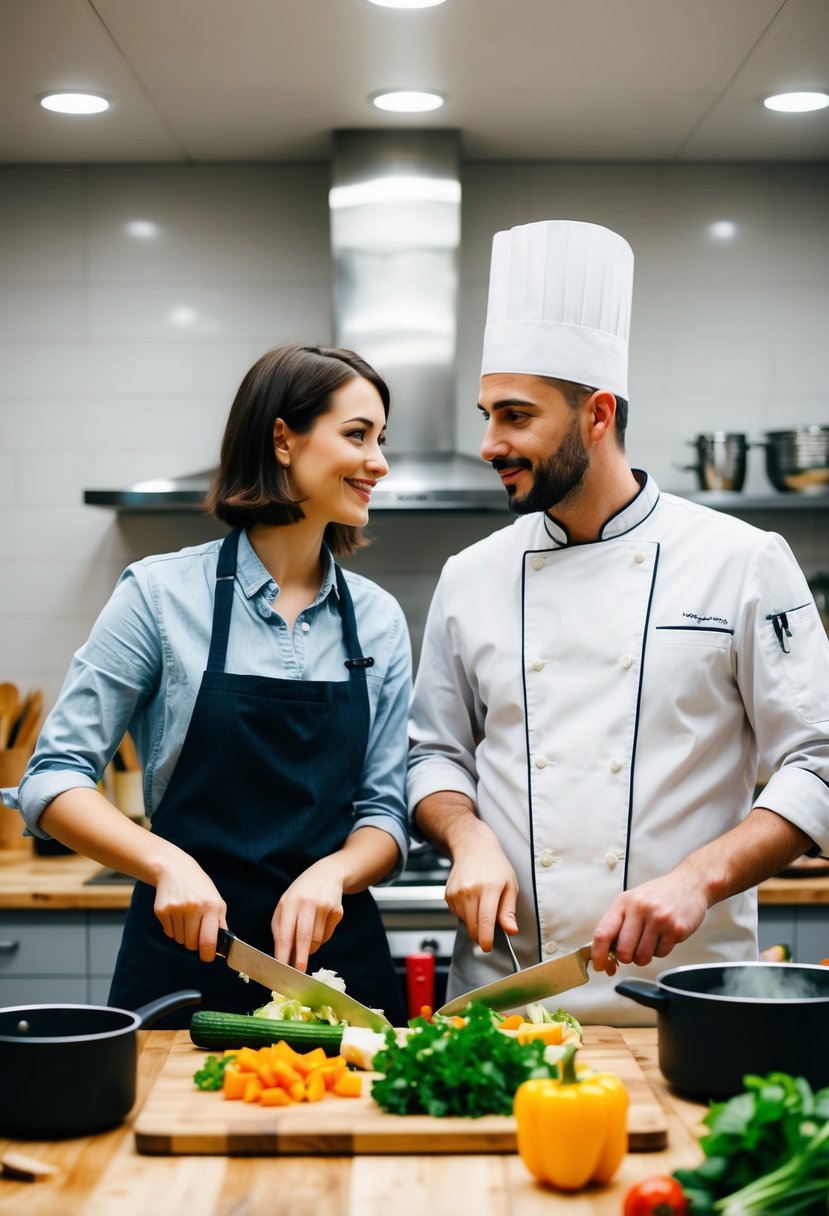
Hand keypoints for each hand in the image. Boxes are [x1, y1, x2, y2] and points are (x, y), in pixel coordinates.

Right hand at [153, 855, 226, 962]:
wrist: (175, 870)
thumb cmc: (200, 888)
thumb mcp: (217, 900)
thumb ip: (220, 923)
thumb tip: (224, 946)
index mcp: (211, 906)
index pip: (208, 941)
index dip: (207, 955)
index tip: (207, 957)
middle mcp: (193, 907)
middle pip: (192, 944)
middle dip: (194, 943)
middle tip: (196, 929)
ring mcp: (176, 909)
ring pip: (180, 940)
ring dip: (183, 935)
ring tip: (186, 918)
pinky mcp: (162, 910)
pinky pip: (169, 933)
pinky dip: (173, 929)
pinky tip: (176, 914)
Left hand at [271, 857, 345, 971]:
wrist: (327, 874)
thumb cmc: (300, 893)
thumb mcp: (285, 904)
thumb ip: (280, 928)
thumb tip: (282, 956)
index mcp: (290, 902)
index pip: (285, 933)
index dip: (283, 953)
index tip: (282, 968)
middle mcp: (308, 903)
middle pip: (304, 937)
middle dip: (301, 958)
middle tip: (299, 972)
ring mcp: (325, 906)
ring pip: (317, 939)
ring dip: (310, 948)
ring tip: (306, 941)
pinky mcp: (338, 911)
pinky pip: (327, 935)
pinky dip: (321, 939)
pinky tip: (318, 925)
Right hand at [444, 829, 518, 952]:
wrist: (473, 848)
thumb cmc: (495, 866)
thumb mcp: (510, 885)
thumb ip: (508, 911)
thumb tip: (510, 930)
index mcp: (489, 888)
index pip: (485, 921)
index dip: (486, 939)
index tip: (487, 947)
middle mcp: (470, 890)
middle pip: (473, 926)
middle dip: (481, 935)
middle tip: (489, 930)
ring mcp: (456, 892)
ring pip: (464, 922)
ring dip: (473, 922)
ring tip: (482, 904)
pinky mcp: (448, 894)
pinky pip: (457, 914)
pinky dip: (465, 913)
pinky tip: (471, 900)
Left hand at [591, 871, 708, 973]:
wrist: (689, 884)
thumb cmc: (658, 894)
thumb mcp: (632, 901)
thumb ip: (617, 925)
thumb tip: (604, 954)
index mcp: (624, 902)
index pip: (603, 933)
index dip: (598, 955)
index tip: (599, 965)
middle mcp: (640, 909)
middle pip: (623, 951)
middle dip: (626, 958)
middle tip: (632, 950)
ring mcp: (659, 919)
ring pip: (642, 957)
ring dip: (644, 956)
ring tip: (649, 940)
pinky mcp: (676, 929)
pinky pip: (661, 954)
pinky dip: (660, 950)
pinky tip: (663, 935)